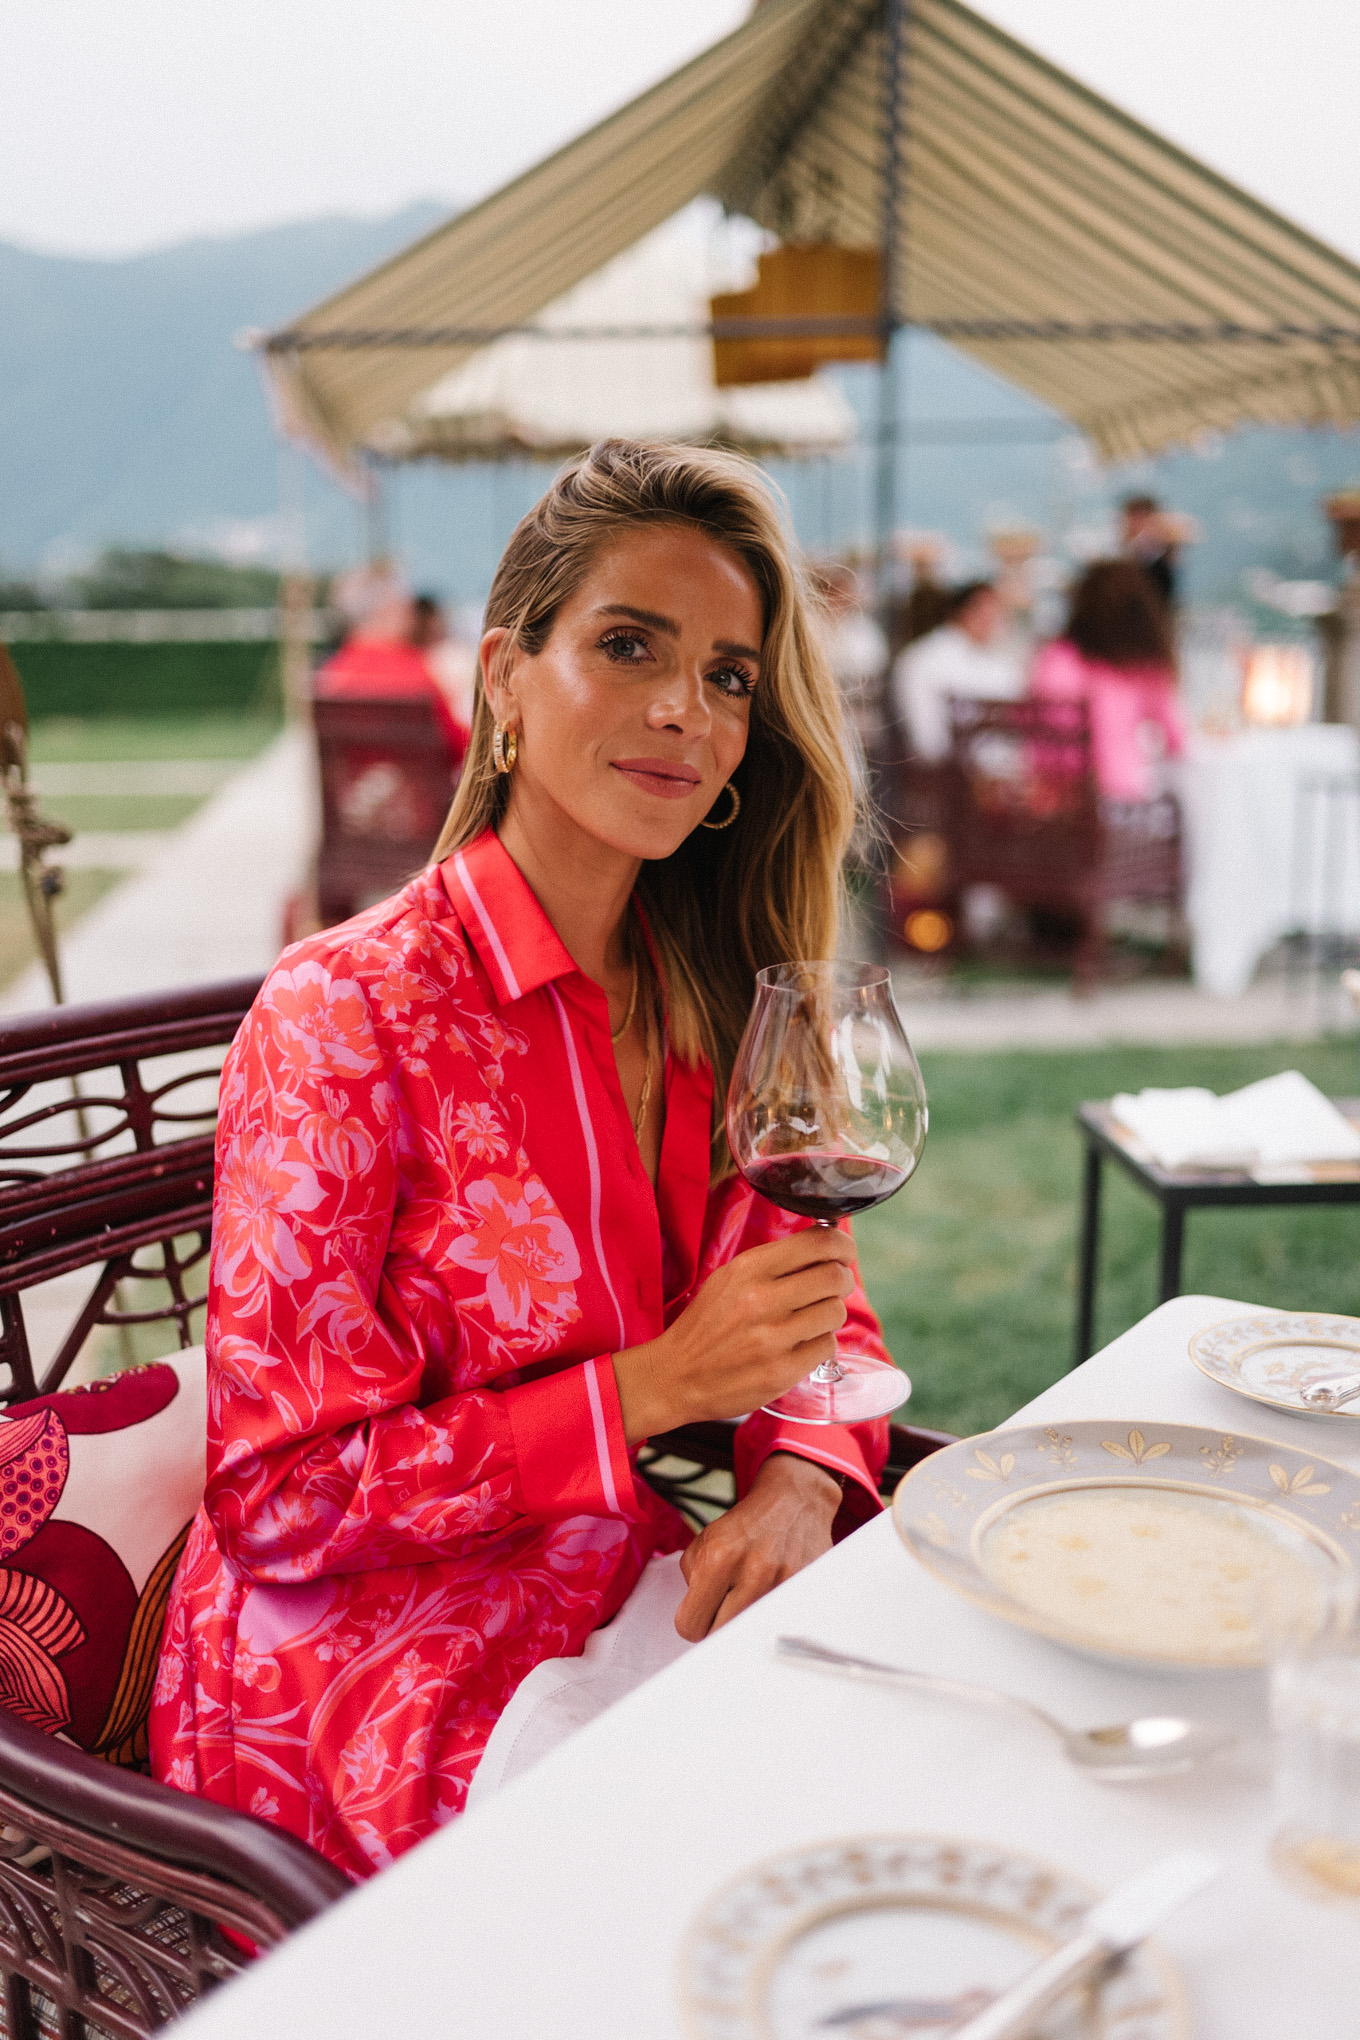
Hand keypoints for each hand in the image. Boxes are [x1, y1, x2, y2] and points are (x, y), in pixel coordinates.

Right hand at [611, 1227, 856, 1443]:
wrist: (675, 1376)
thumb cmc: (705, 1326)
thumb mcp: (728, 1280)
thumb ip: (772, 1264)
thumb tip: (822, 1249)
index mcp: (748, 1270)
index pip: (816, 1244)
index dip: (841, 1245)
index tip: (844, 1252)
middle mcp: (761, 1300)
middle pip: (834, 1277)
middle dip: (842, 1280)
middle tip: (835, 1287)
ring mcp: (772, 1339)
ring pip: (835, 1312)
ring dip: (830, 1313)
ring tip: (811, 1318)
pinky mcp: (781, 1372)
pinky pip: (827, 1347)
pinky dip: (820, 1344)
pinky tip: (800, 1344)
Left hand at [674, 1452, 841, 1640]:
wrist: (793, 1501)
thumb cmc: (746, 1524)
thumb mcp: (705, 1541)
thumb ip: (691, 1580)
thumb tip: (694, 1617)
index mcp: (720, 1558)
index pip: (691, 1625)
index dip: (691, 1621)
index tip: (698, 1613)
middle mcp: (753, 1573)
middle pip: (720, 1638)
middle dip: (715, 1627)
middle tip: (721, 1609)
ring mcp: (782, 1585)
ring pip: (749, 1637)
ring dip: (743, 1625)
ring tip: (746, 1601)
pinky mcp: (804, 1591)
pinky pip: (777, 1625)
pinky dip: (769, 1619)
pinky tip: (767, 1598)